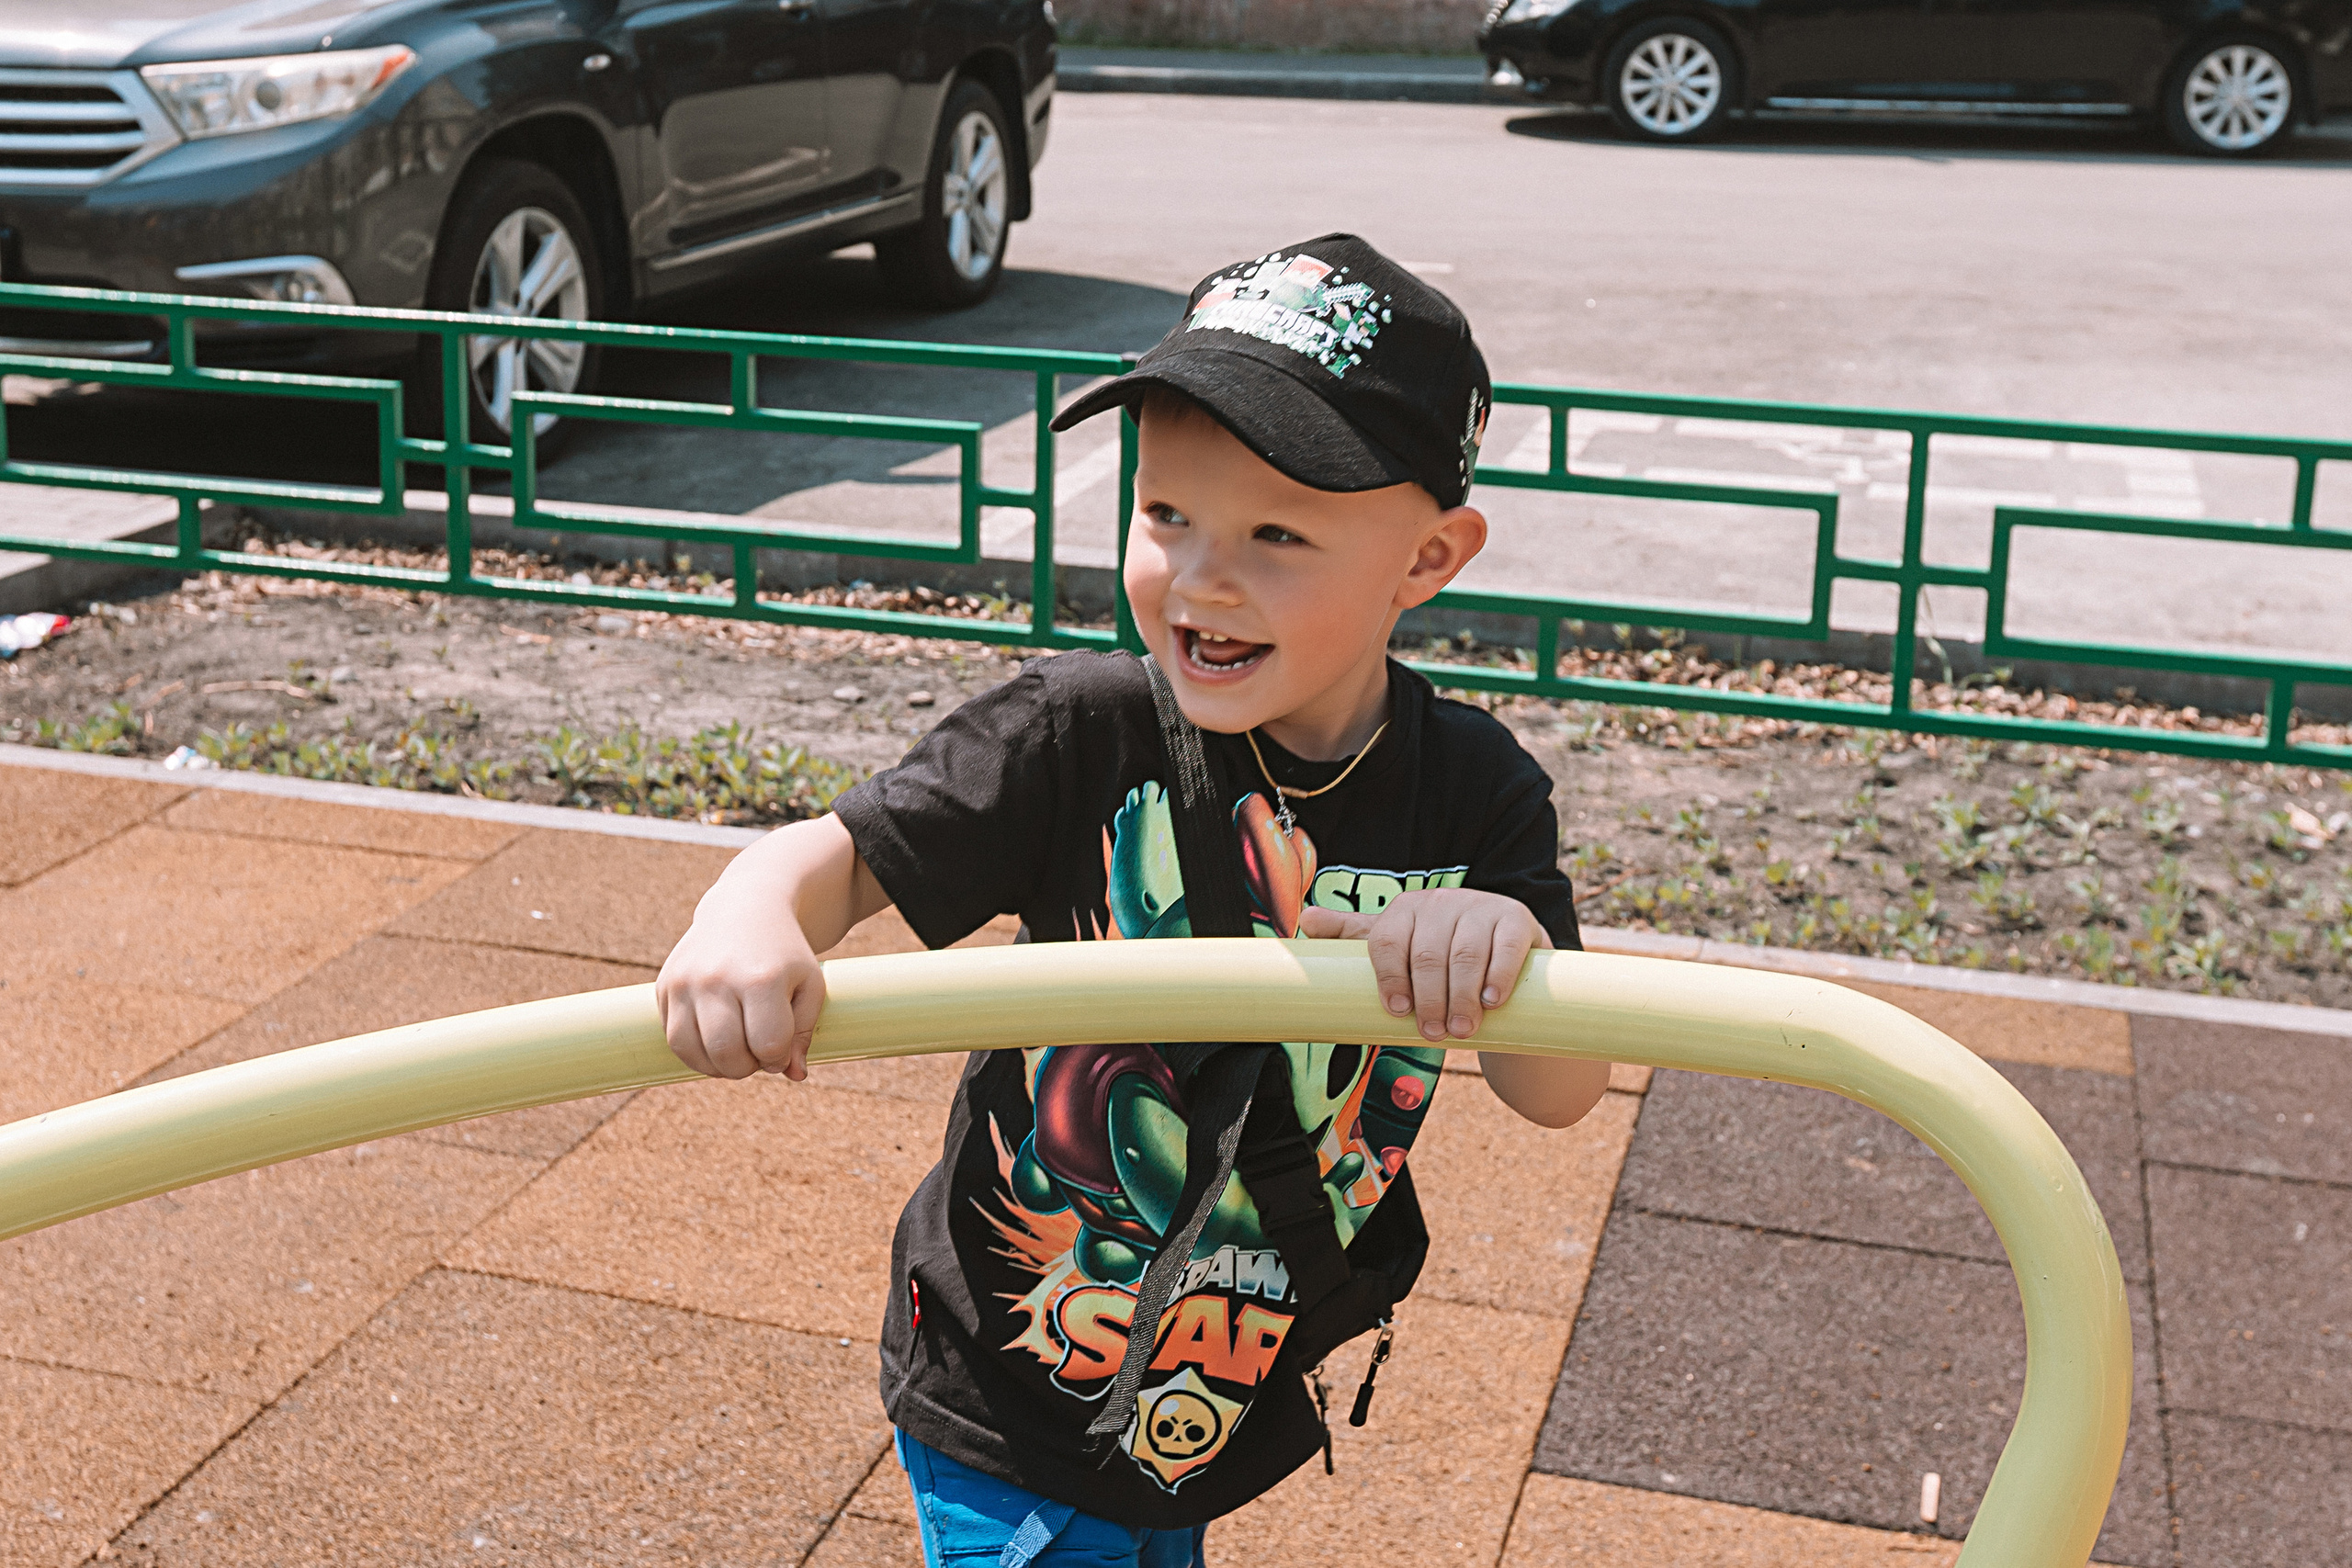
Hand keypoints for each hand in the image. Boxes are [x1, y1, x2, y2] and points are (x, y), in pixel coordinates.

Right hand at [655, 871, 826, 1081]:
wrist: (744, 910)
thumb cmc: (783, 956)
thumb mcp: (809, 986)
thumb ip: (803, 1033)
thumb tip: (794, 1076)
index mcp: (762, 978)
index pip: (768, 1045)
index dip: (778, 1058)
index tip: (781, 1047)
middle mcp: (717, 978)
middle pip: (727, 1054)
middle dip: (746, 1067)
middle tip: (756, 1052)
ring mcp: (686, 981)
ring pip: (692, 1052)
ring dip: (717, 1066)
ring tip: (736, 1050)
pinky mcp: (664, 986)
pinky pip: (674, 1040)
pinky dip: (695, 1053)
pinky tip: (715, 1042)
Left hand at [1297, 888, 1550, 1042]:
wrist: (1501, 957)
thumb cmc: (1439, 954)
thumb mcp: (1399, 944)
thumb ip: (1355, 935)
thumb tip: (1306, 920)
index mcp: (1407, 909)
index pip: (1388, 940)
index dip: (1390, 977)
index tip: (1397, 1012)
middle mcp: (1442, 901)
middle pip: (1427, 952)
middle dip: (1429, 998)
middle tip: (1433, 1033)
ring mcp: (1481, 906)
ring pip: (1464, 953)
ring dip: (1461, 996)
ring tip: (1460, 1030)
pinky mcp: (1516, 918)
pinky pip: (1505, 946)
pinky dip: (1497, 976)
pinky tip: (1491, 1001)